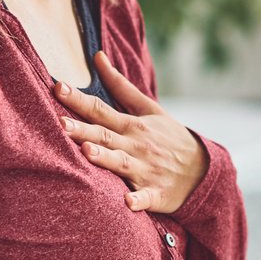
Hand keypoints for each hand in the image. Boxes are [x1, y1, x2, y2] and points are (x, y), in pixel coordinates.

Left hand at [54, 51, 208, 214]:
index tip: (57, 88)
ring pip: (121, 164)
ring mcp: (145, 170)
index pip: (101, 109)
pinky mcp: (155, 194)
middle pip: (105, 136)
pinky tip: (128, 202)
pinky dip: (138, 200)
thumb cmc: (169, 137)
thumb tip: (97, 56)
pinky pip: (145, 198)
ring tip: (86, 152)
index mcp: (132, 125)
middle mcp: (135, 146)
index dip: (79, 100)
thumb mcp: (149, 108)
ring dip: (105, 158)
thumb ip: (120, 85)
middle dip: (83, 130)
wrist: (203, 170)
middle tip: (61, 124)